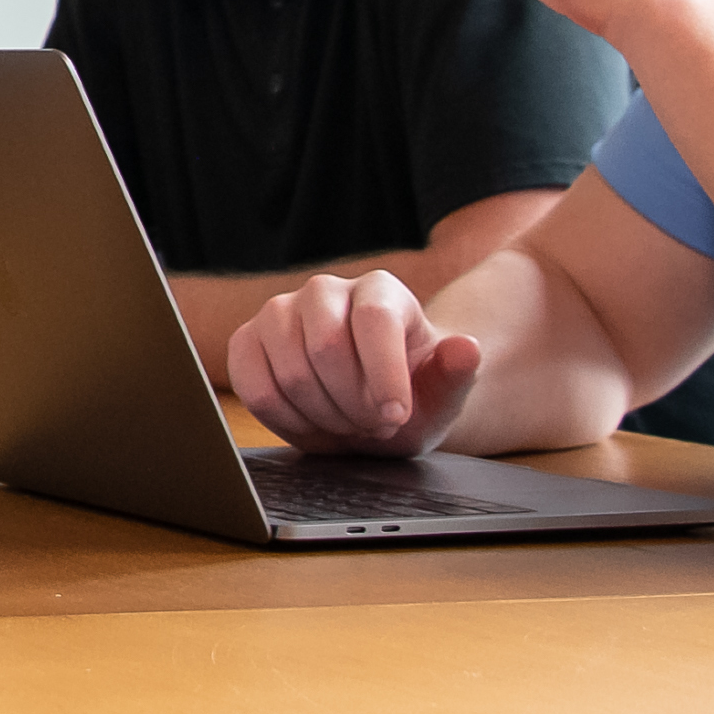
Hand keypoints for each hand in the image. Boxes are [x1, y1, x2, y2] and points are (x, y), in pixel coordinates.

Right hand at [225, 270, 486, 453]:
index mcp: (381, 289)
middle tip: (373, 424)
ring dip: (322, 415)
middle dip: (352, 404)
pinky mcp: (247, 341)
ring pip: (289, 371)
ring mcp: (280, 311)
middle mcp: (325, 290)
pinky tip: (312, 422)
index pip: (374, 320)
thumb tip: (466, 348)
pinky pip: (254, 386)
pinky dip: (285, 419)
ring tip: (347, 422)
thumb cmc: (410, 395)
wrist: (371, 405)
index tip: (396, 417)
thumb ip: (457, 373)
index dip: (384, 375)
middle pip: (326, 348)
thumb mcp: (443, 394)